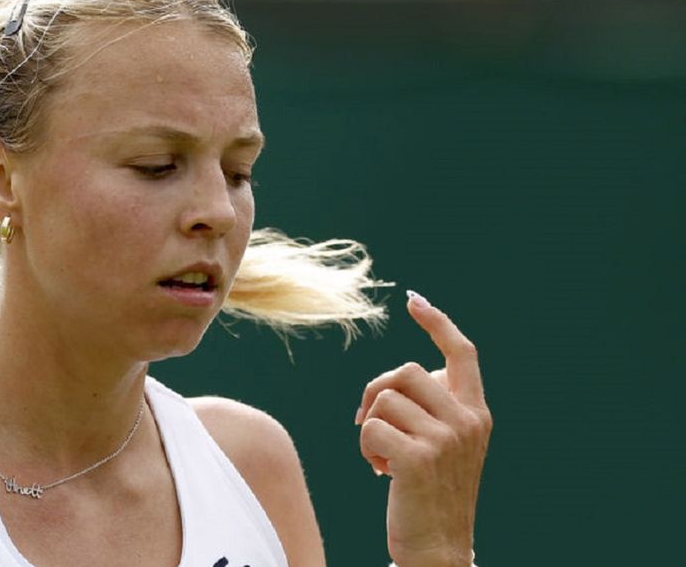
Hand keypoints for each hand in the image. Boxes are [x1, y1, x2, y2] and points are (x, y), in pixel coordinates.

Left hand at [354, 291, 491, 566]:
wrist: (440, 548)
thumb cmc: (432, 494)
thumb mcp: (447, 447)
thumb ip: (436, 409)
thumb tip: (402, 379)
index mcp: (477, 413)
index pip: (461, 354)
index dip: (437, 323)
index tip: (414, 300)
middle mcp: (467, 421)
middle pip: (405, 370)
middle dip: (376, 392)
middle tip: (369, 422)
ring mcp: (445, 439)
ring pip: (384, 399)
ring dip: (370, 426)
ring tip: (381, 457)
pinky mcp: (418, 458)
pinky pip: (370, 427)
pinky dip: (365, 447)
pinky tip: (379, 472)